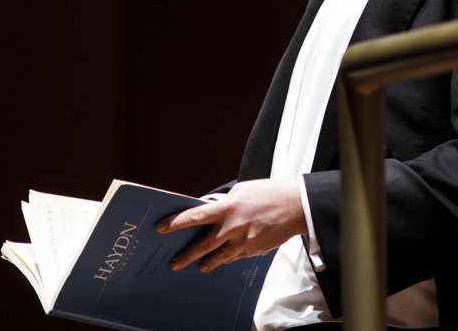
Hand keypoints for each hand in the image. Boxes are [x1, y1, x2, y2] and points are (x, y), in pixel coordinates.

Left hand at [155, 177, 306, 272]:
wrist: (297, 206)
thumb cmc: (270, 194)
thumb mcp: (242, 190)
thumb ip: (225, 202)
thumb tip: (211, 209)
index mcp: (227, 207)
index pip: (194, 216)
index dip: (175, 223)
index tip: (161, 228)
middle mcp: (232, 227)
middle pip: (202, 245)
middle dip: (186, 255)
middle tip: (174, 262)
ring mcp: (243, 241)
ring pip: (219, 257)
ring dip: (207, 263)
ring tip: (200, 267)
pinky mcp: (254, 250)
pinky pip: (236, 256)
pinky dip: (229, 257)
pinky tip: (225, 258)